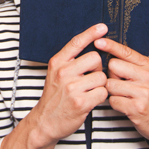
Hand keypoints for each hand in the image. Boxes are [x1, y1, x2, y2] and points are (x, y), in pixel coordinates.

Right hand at [25, 23, 107, 148]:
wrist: (45, 121)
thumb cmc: (54, 97)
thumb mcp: (55, 73)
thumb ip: (69, 61)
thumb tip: (90, 47)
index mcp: (57, 62)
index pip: (76, 42)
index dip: (91, 33)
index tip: (102, 27)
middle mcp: (63, 72)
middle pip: (95, 58)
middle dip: (97, 68)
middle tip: (90, 78)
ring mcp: (72, 87)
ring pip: (101, 77)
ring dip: (100, 85)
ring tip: (88, 91)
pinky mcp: (81, 102)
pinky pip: (103, 92)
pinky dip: (100, 97)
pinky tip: (90, 100)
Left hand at [94, 37, 148, 143]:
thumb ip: (133, 64)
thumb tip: (110, 53)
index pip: (126, 51)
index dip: (111, 46)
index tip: (99, 41)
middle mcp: (148, 77)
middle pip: (113, 66)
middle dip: (112, 75)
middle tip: (122, 83)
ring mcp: (143, 92)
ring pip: (110, 84)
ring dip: (113, 91)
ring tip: (124, 95)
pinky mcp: (136, 107)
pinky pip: (112, 100)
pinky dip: (115, 103)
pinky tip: (125, 104)